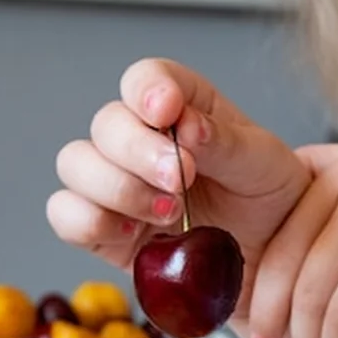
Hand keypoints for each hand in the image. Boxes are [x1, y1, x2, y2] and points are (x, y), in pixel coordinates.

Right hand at [47, 58, 310, 296]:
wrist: (271, 257)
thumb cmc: (267, 199)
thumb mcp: (264, 164)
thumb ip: (226, 142)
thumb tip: (188, 125)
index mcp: (182, 107)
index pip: (146, 79)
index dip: (147, 90)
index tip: (167, 113)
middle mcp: (140, 139)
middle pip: (106, 124)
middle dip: (138, 152)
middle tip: (180, 180)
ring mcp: (117, 183)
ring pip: (76, 165)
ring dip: (117, 188)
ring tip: (168, 213)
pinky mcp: (104, 230)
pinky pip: (67, 216)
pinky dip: (90, 222)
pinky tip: (133, 233)